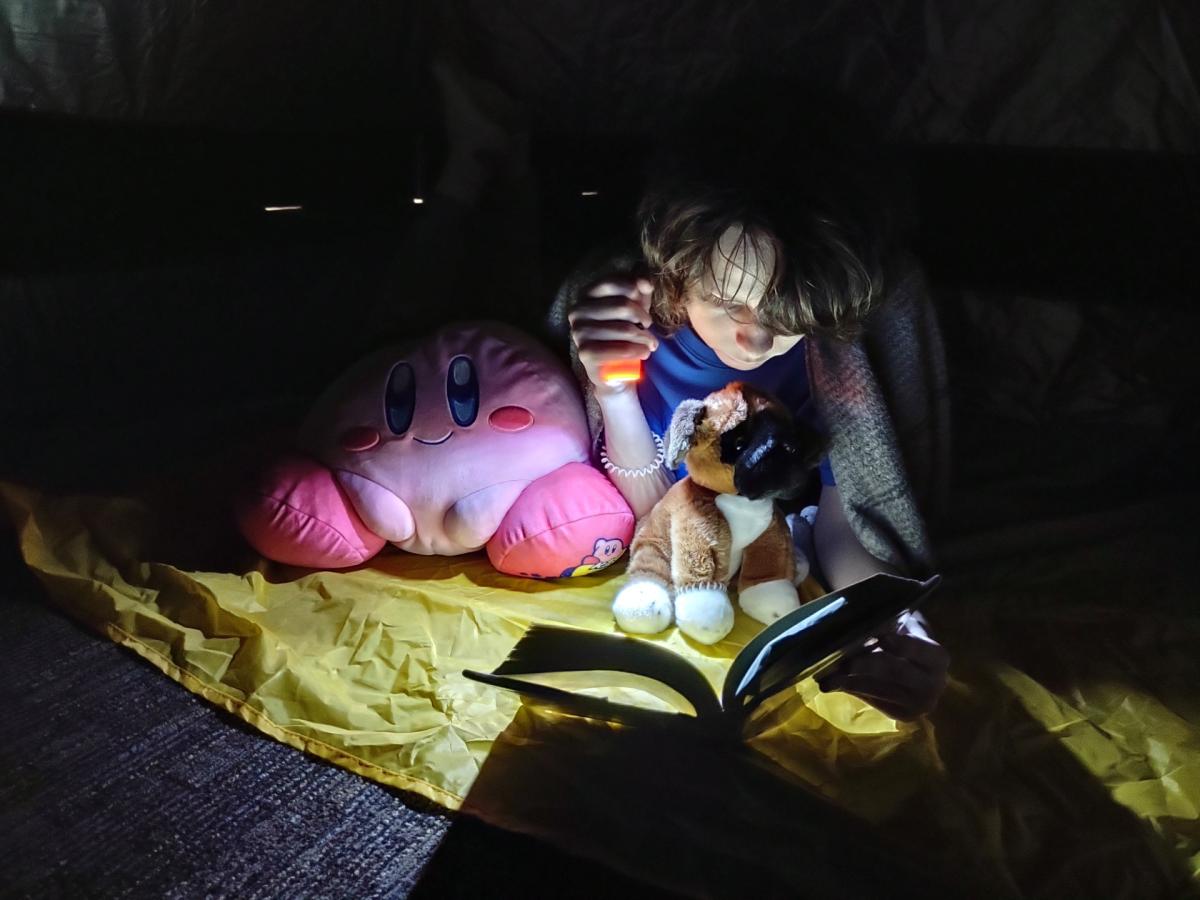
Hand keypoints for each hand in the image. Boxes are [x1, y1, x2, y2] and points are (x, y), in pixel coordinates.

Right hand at [567, 278, 657, 394]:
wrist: (614, 369)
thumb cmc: (624, 332)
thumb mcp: (634, 306)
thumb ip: (639, 290)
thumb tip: (645, 283)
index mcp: (586, 294)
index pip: (613, 282)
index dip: (636, 291)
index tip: (645, 305)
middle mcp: (578, 310)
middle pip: (623, 305)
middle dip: (643, 317)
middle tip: (648, 327)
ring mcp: (579, 332)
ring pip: (625, 328)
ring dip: (645, 337)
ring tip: (651, 343)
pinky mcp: (585, 353)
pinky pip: (620, 349)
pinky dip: (638, 351)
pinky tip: (645, 352)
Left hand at [816, 611, 948, 720]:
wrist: (907, 657)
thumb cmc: (901, 631)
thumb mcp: (900, 620)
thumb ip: (887, 621)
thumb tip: (863, 621)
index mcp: (938, 658)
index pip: (922, 651)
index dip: (903, 645)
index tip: (882, 638)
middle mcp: (934, 685)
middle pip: (897, 672)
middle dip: (869, 665)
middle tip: (845, 662)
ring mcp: (918, 704)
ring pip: (880, 690)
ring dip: (850, 681)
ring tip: (826, 675)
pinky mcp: (900, 715)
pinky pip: (871, 700)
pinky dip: (849, 689)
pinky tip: (829, 682)